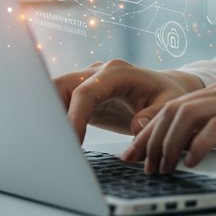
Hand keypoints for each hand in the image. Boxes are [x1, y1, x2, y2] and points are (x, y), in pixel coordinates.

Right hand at [53, 60, 204, 143]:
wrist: (169, 88)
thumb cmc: (169, 95)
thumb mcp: (170, 105)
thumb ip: (155, 116)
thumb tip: (137, 126)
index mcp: (118, 72)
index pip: (86, 91)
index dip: (75, 117)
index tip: (73, 143)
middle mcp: (98, 72)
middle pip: (61, 86)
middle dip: (49, 112)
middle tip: (49, 144)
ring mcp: (89, 81)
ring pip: (55, 92)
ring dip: (47, 114)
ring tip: (45, 143)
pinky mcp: (84, 95)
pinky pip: (61, 102)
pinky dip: (54, 119)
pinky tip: (52, 139)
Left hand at [120, 77, 215, 174]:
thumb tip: (191, 147)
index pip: (177, 105)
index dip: (151, 129)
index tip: (135, 153)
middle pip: (174, 108)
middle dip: (150, 138)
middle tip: (140, 165)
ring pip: (188, 115)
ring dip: (168, 144)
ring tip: (162, 169)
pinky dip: (197, 145)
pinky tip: (190, 163)